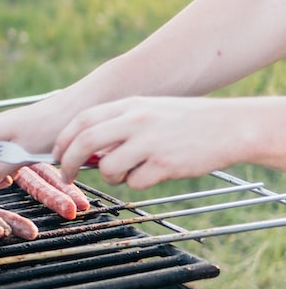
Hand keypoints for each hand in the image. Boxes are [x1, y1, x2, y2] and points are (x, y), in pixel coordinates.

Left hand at [53, 96, 253, 188]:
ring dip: (110, 177)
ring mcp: (150, 142)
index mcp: (130, 105)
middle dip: (67, 162)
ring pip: (107, 167)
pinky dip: (137, 183)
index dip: (63, 139)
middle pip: (85, 142)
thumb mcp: (150, 110)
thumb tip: (88, 149)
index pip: (83, 120)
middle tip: (65, 176)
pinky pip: (135, 182)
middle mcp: (136, 120)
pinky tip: (153, 174)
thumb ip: (119, 123)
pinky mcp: (165, 163)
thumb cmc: (188, 121)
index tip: (55, 154)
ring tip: (126, 173)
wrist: (232, 127)